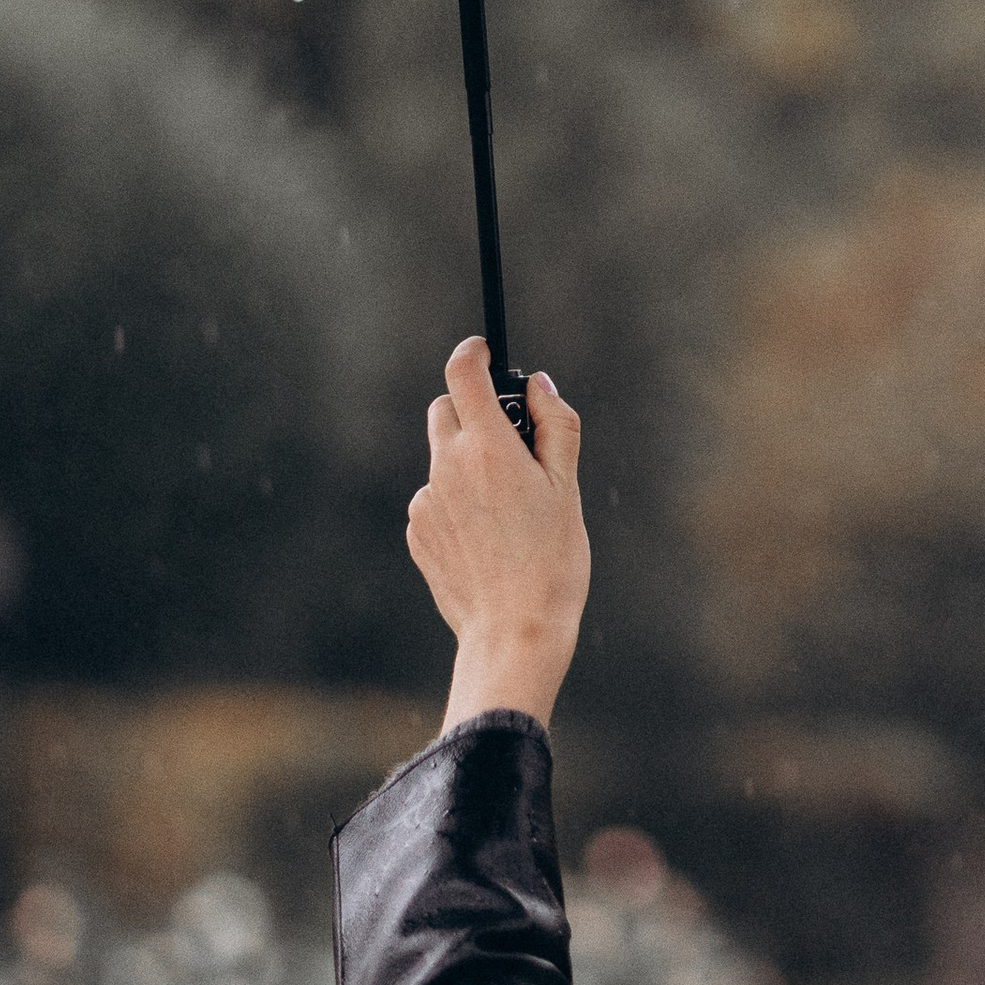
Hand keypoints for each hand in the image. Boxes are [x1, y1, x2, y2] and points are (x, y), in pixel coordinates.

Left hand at [408, 338, 590, 731]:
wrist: (514, 631)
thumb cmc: (553, 560)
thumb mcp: (567, 486)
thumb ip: (555, 424)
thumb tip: (539, 384)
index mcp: (488, 449)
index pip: (464, 373)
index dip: (474, 353)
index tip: (485, 353)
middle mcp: (447, 468)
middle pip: (445, 410)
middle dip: (473, 411)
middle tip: (511, 443)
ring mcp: (426, 502)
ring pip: (442, 459)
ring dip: (467, 463)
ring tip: (507, 512)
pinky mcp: (417, 532)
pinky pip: (435, 498)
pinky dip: (456, 502)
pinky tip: (487, 539)